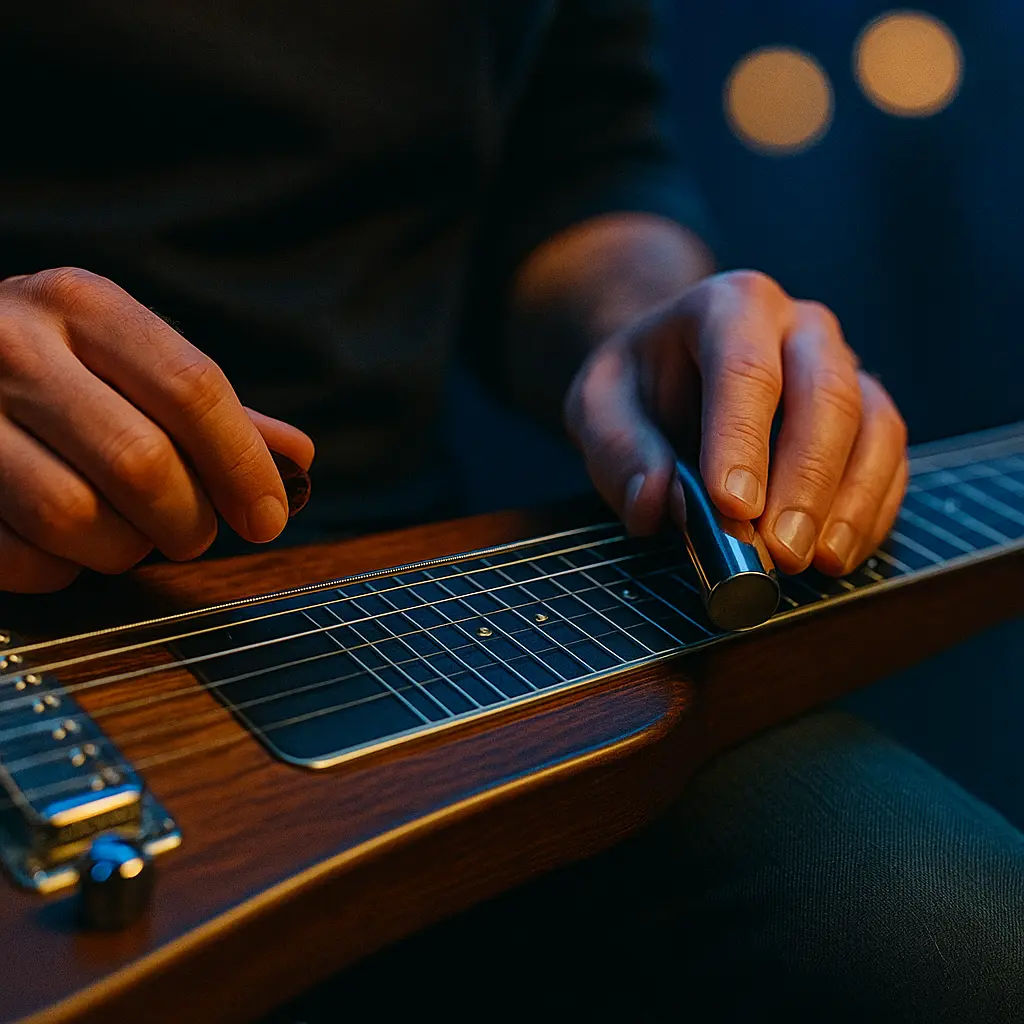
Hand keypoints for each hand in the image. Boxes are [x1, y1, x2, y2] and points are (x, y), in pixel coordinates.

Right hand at [0, 268, 313, 592]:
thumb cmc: (50, 364)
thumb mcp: (123, 356)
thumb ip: (207, 408)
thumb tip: (294, 458)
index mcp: (82, 306)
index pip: (192, 389)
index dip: (243, 465)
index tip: (267, 516)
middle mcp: (14, 346)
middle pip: (141, 462)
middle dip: (189, 519)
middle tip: (194, 529)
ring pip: (75, 517)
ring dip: (124, 547)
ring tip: (126, 532)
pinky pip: (19, 556)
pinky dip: (60, 568)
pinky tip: (64, 543)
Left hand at [564, 271, 907, 576]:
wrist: (674, 367)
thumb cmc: (639, 384)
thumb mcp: (598, 404)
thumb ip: (617, 449)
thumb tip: (655, 503)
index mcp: (730, 305)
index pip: (745, 369)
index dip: (742, 440)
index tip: (733, 507)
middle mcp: (800, 325)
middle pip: (825, 392)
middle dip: (806, 480)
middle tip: (780, 551)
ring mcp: (844, 365)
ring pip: (873, 424)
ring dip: (848, 502)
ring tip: (816, 563)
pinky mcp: (868, 411)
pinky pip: (889, 457)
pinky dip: (870, 511)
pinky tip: (839, 555)